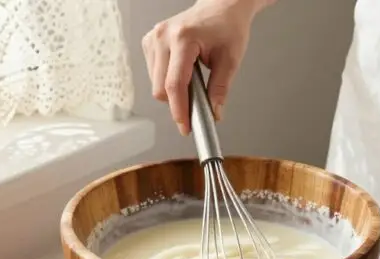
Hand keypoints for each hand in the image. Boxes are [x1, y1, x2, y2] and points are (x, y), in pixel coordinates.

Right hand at [141, 0, 266, 134]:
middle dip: (178, 102)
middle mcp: (163, 37)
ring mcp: (153, 38)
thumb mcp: (230, 59)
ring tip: (193, 79)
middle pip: (160, 88)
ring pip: (155, 84)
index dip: (179, 110)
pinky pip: (153, 74)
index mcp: (183, 38)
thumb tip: (213, 113)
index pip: (175, 84)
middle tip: (198, 102)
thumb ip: (220, 88)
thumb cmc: (227, 26)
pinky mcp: (149, 42)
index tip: (186, 127)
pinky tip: (182, 70)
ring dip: (172, 91)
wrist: (220, 7)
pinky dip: (167, 80)